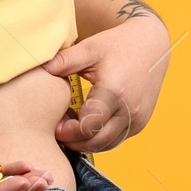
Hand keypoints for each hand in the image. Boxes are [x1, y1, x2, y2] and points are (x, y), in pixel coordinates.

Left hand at [40, 16, 170, 152]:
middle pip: (95, 141)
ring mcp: (137, 119)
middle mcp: (129, 110)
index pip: (87, 127)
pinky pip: (115, 140)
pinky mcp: (140, 123)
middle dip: (73, 140)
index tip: (54, 122)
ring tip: (70, 124)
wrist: (151, 45)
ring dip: (85, 141)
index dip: (67, 130)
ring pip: (106, 145)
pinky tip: (86, 123)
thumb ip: (63, 60)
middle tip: (57, 128)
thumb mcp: (89, 48)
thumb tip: (39, 68)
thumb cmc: (117, 45)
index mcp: (114, 92)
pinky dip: (99, 138)